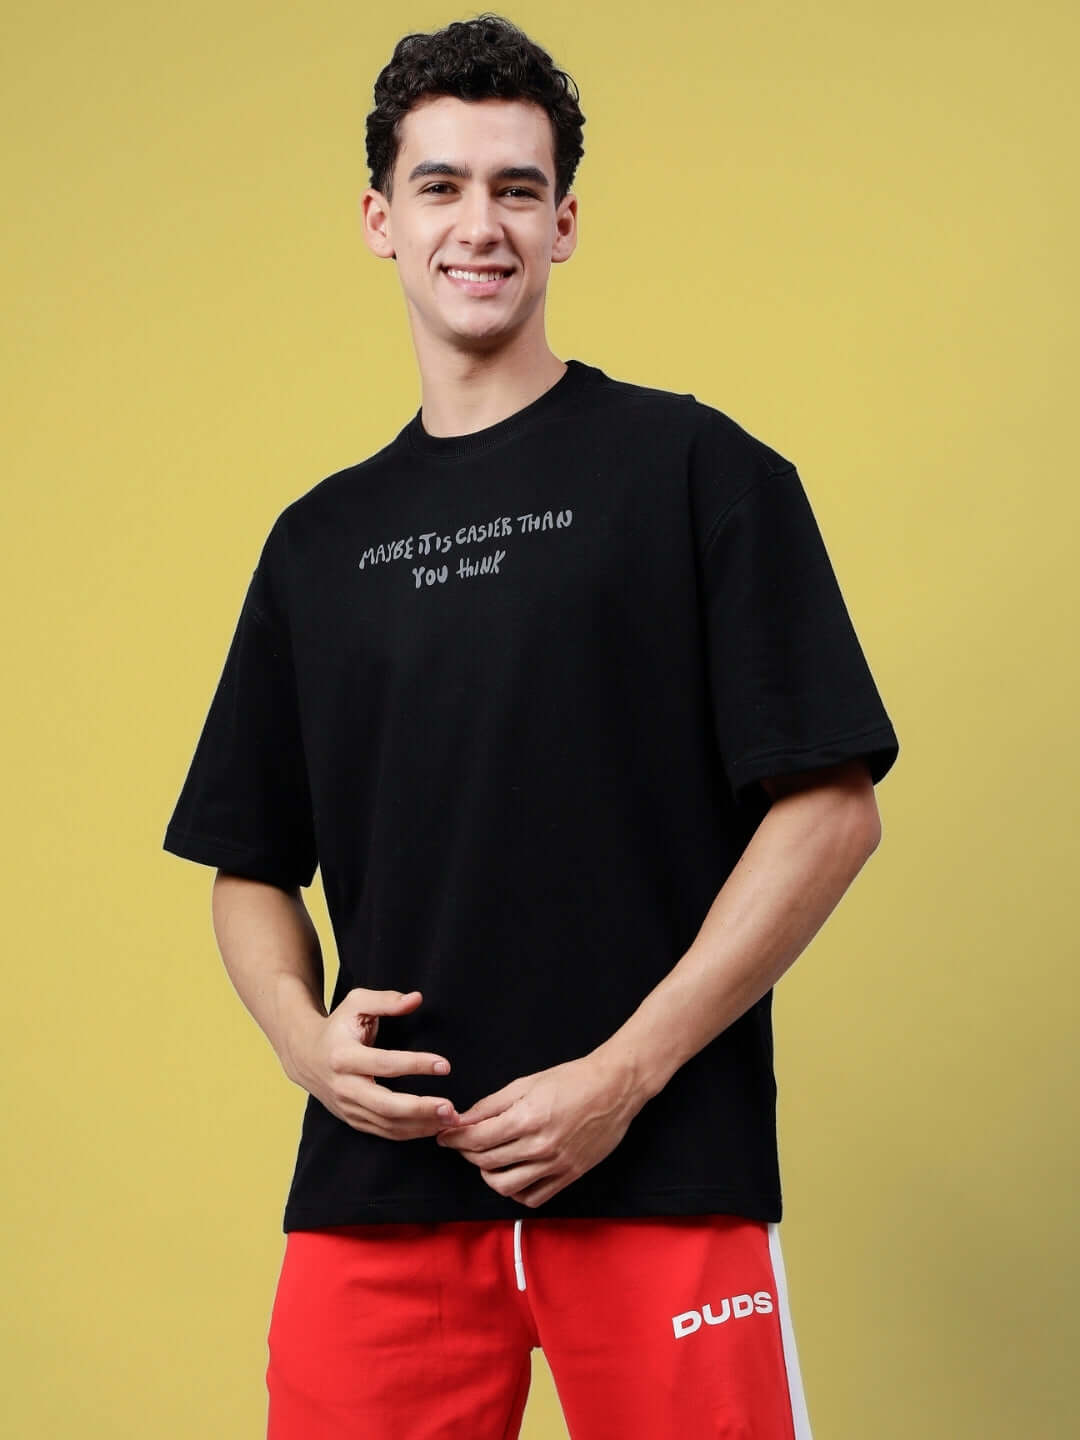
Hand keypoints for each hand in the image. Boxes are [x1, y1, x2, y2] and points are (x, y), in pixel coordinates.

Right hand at [296, 988, 460, 1139]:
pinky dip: (409, 1133)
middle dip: (420, 1109)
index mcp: (344, 1056)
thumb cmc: (338, 1026)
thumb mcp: (356, 1004)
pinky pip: (383, 1132)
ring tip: (451, 1119)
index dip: (416, 1065)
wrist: (304, 1055)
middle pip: (385, 1105)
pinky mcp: (352, 1119)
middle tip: (450, 1108)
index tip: (445, 1065)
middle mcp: (344, 1086)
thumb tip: (416, 999)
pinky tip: (433, 1126)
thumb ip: (386, 1000)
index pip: (385, 1064)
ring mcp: (347, 1107)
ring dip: (420, 1125)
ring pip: (386, 1124)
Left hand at [435, 1053, 639, 1207]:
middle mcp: (540, 1146)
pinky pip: (533, 1197)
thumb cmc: (572, 1079)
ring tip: (487, 1160)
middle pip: (486, 1163)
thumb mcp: (527, 1083)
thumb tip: (463, 1119)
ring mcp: (556, 1164)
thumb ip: (492, 1104)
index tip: (445, 1136)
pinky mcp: (569, 1175)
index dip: (454, 1139)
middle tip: (463, 1144)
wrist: (614, 1088)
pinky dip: (517, 1191)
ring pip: (506, 1186)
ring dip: (488, 1175)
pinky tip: (513, 1175)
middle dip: (467, 1153)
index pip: (477, 1139)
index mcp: (527, 1119)